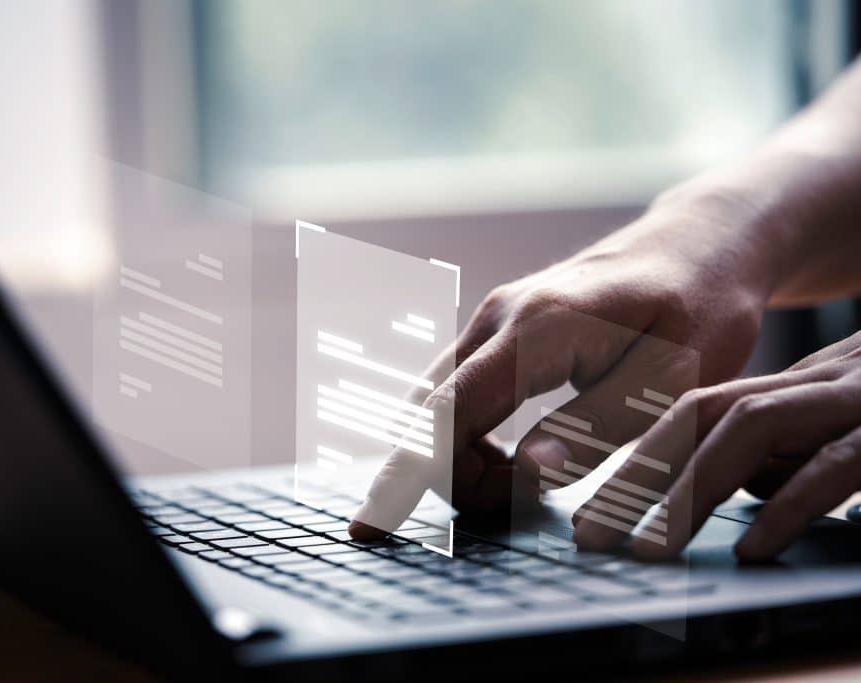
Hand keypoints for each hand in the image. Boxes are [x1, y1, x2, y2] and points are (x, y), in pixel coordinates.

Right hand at [349, 191, 776, 539]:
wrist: (694, 247)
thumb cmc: (697, 311)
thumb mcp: (670, 381)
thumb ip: (596, 428)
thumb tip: (526, 476)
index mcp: (539, 329)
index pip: (450, 412)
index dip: (408, 471)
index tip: (370, 523)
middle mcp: (496, 318)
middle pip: (426, 413)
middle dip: (446, 476)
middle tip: (520, 505)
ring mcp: (489, 320)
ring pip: (432, 405)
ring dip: (454, 459)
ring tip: (519, 486)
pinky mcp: (494, 332)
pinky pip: (451, 394)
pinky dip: (461, 439)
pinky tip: (505, 459)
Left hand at [573, 331, 860, 560]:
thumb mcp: (845, 425)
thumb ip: (792, 450)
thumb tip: (745, 486)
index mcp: (798, 384)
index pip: (697, 410)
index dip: (637, 458)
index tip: (592, 512)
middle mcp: (817, 381)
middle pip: (702, 413)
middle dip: (636, 475)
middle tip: (589, 536)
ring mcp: (855, 399)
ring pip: (751, 425)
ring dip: (691, 487)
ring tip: (651, 549)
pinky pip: (836, 461)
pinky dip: (790, 505)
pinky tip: (752, 549)